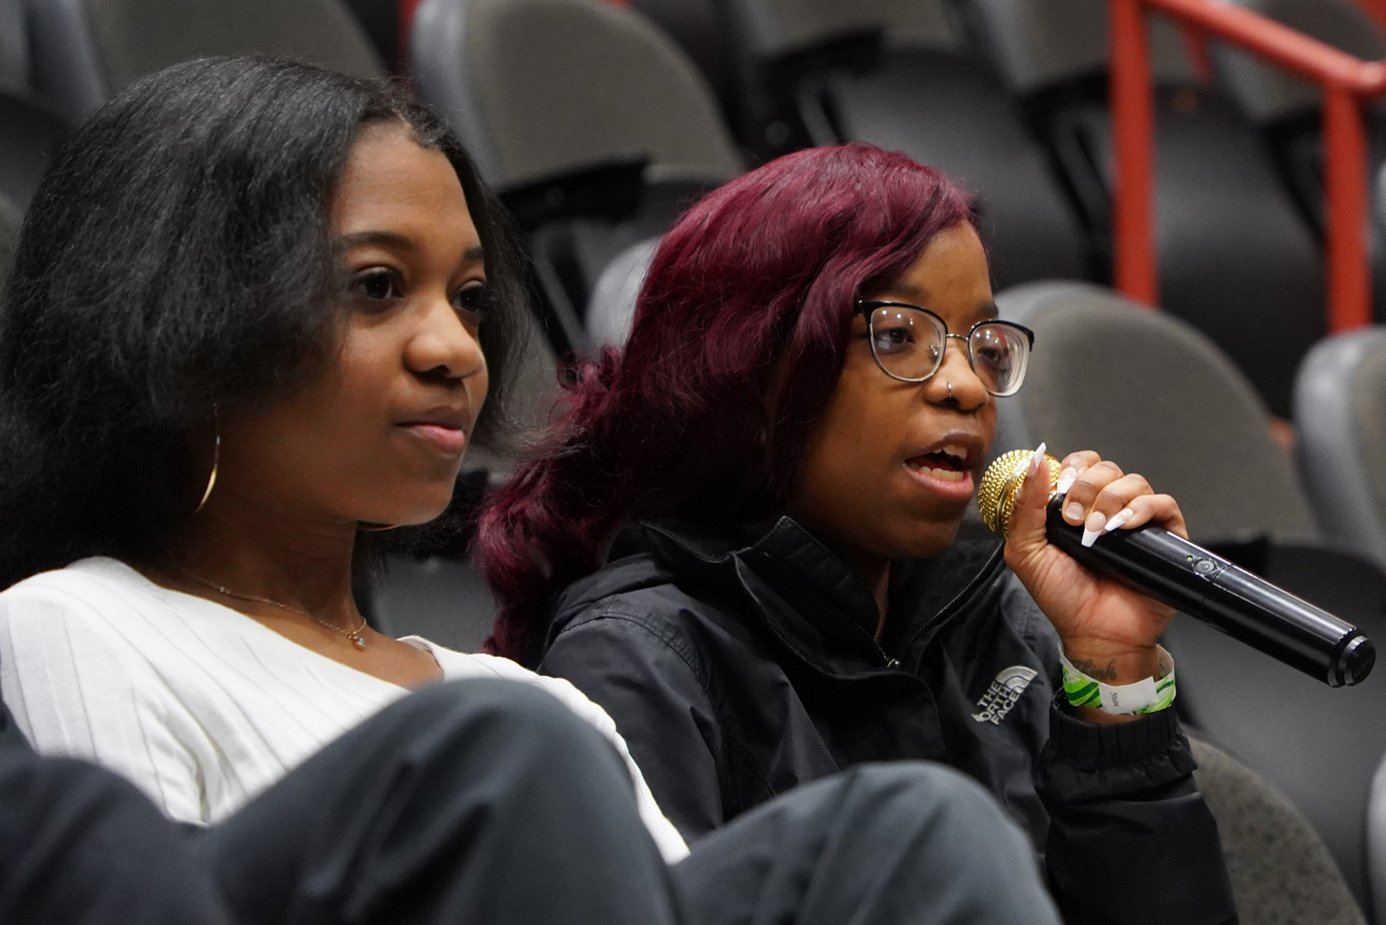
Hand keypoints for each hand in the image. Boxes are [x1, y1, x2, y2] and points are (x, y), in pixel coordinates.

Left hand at [1004, 449, 1185, 707]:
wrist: (1095, 634)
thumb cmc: (1062, 597)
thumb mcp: (1027, 551)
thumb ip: (1026, 506)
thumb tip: (1035, 460)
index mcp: (1076, 507)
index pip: (1081, 464)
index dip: (1073, 468)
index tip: (1062, 488)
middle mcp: (1107, 509)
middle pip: (1106, 468)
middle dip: (1087, 488)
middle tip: (1074, 521)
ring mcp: (1137, 521)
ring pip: (1133, 481)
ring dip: (1111, 501)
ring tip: (1098, 533)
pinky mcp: (1164, 535)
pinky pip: (1163, 503)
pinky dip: (1144, 508)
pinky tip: (1125, 527)